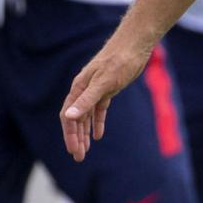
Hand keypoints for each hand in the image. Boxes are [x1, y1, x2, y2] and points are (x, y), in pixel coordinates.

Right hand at [61, 38, 152, 161]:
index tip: (74, 151)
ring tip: (85, 150)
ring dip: (85, 133)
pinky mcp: (108, 88)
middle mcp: (84, 89)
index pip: (68, 116)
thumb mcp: (103, 82)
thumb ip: (86, 100)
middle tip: (79, 157)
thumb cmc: (119, 61)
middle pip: (76, 118)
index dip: (69, 134)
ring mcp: (96, 89)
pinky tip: (98, 135)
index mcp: (79, 88)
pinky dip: (97, 122)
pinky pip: (99, 109)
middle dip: (76, 138)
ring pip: (87, 115)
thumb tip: (68, 117)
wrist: (134, 45)